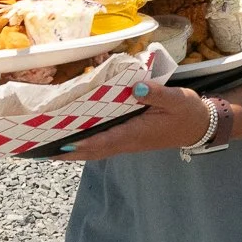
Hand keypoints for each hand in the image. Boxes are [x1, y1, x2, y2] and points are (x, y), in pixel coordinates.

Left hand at [54, 82, 214, 160]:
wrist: (200, 126)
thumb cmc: (187, 112)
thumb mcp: (176, 99)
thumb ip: (156, 93)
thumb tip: (136, 87)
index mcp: (136, 133)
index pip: (104, 141)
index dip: (82, 144)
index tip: (60, 145)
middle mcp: (128, 142)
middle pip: (93, 151)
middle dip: (68, 153)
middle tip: (41, 152)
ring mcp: (129, 143)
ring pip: (97, 151)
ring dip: (74, 152)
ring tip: (50, 148)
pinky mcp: (131, 140)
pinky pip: (103, 146)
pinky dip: (86, 146)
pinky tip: (75, 141)